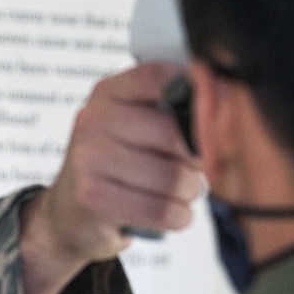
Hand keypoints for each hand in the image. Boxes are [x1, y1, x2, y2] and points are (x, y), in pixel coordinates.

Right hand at [21, 62, 202, 293]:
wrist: (68, 214)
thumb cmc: (115, 167)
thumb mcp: (133, 126)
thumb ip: (172, 109)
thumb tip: (225, 104)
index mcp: (108, 93)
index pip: (159, 77)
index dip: (195, 96)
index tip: (210, 117)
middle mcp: (93, 119)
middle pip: (175, 134)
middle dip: (196, 160)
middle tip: (191, 169)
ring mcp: (88, 158)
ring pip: (173, 177)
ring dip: (189, 193)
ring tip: (177, 193)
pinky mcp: (92, 196)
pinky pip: (161, 210)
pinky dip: (178, 217)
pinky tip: (169, 213)